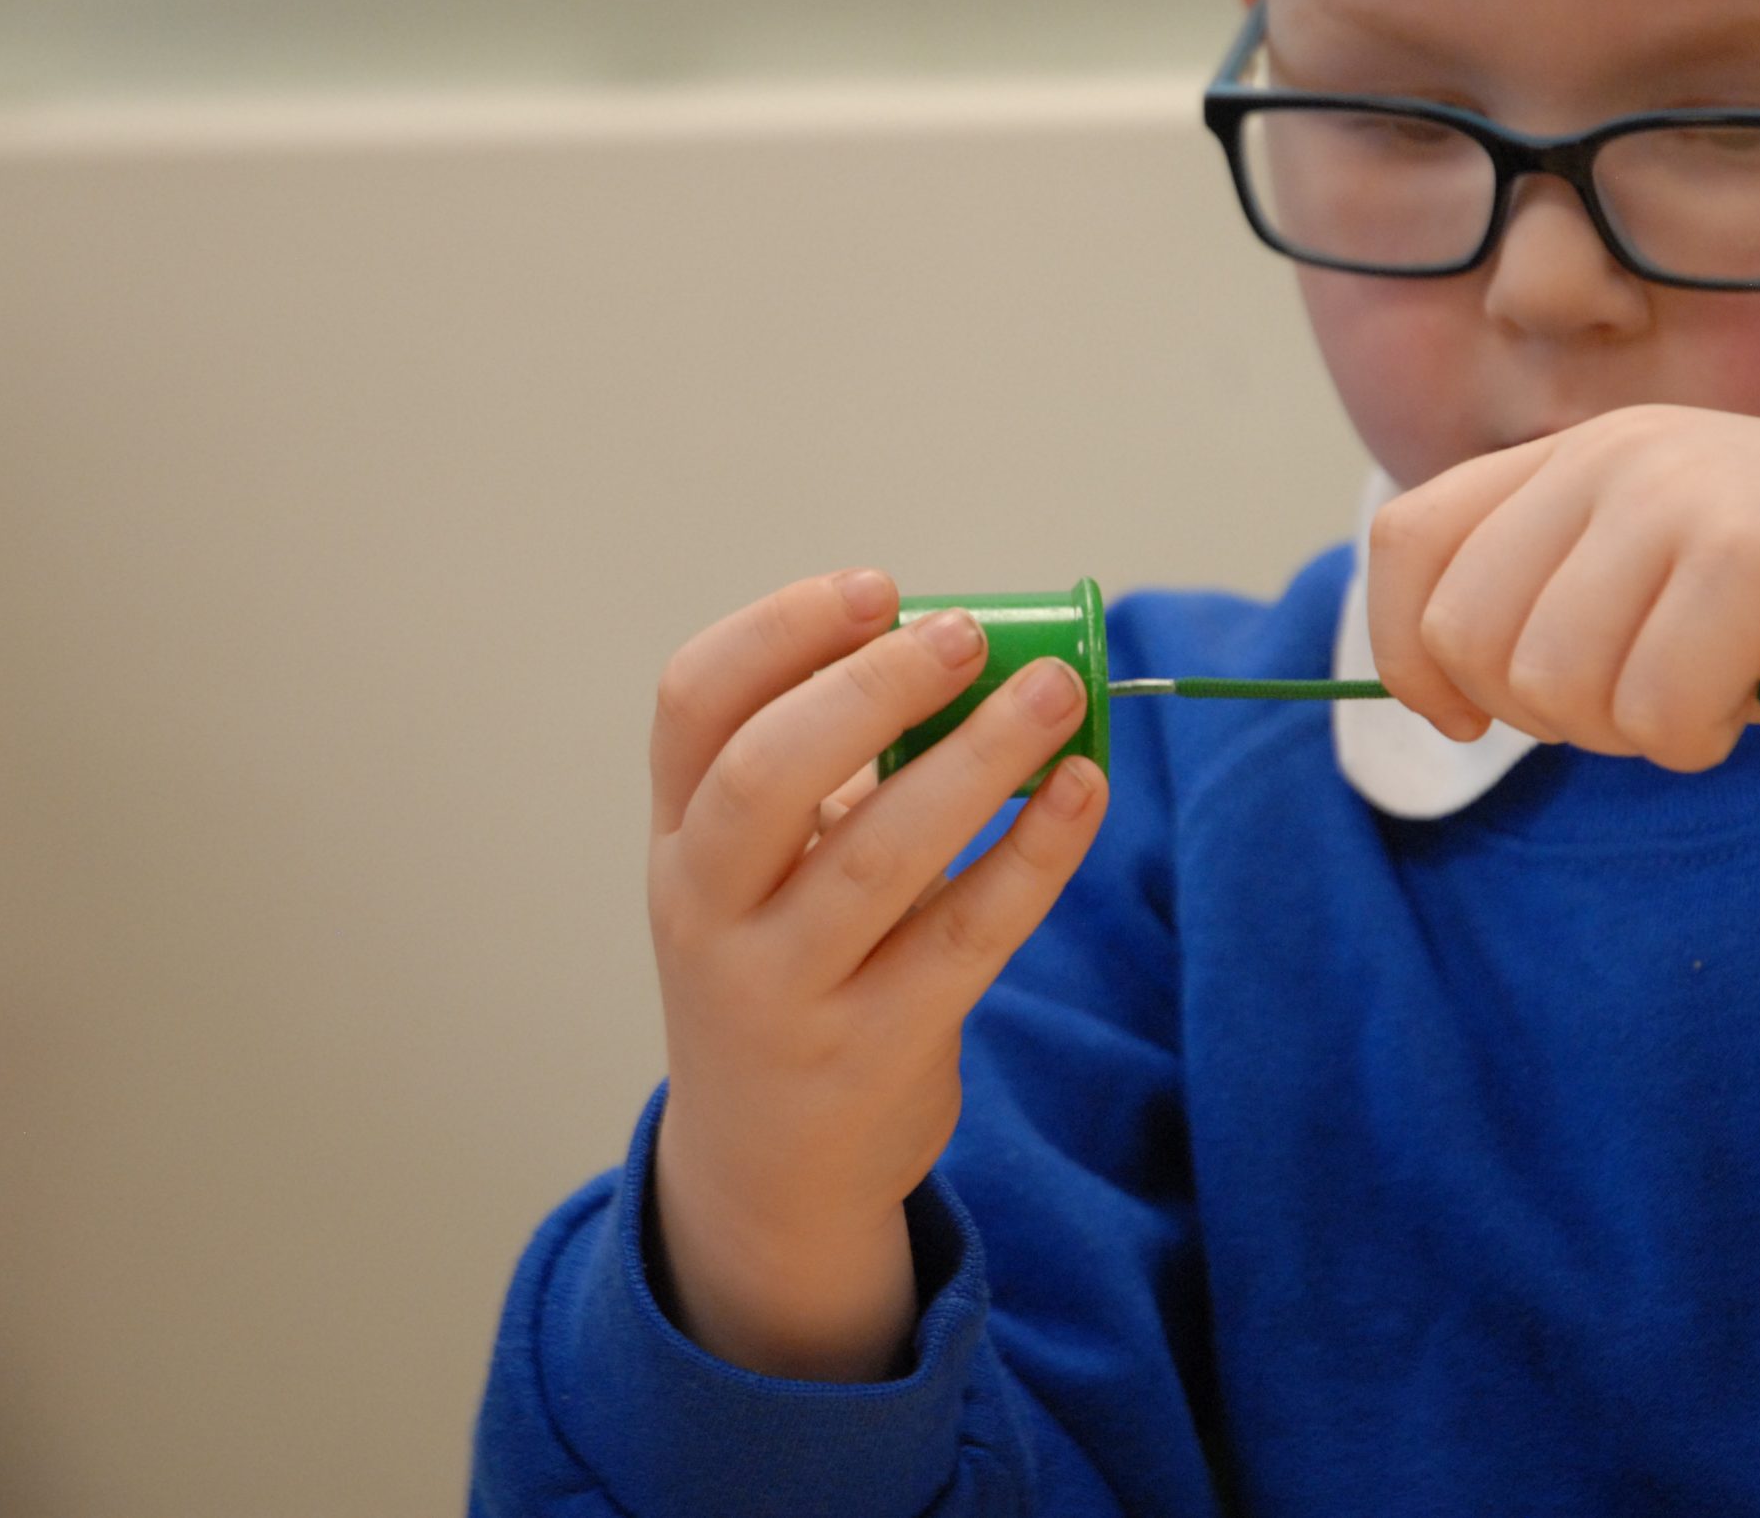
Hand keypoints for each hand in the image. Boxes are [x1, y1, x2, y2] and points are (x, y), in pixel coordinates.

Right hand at [643, 568, 1108, 1378]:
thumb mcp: (764, 874)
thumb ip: (833, 772)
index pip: (694, 707)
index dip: (780, 632)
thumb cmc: (786, 969)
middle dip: (872, 689)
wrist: (769, 1171)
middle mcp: (708, 913)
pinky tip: (1082, 790)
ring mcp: (786, 992)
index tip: (879, 590)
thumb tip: (969, 655)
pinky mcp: (878, 1051)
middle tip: (967, 636)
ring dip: (978, 759)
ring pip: (880, 858)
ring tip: (1056, 690)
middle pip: (766, 775)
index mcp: (677, 840)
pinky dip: (1033, 853)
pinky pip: (969, 935)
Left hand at [1366, 405, 1759, 771]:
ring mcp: (1679, 494)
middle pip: (1468, 633)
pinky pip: (1654, 711)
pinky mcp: (1749, 554)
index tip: (1464, 718)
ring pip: (1554, 683)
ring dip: (1626, 730)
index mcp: (1574, 457)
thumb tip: (1436, 687)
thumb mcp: (1655, 574)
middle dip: (1538, 713)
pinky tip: (1752, 701)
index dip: (1408, 652)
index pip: (1406, 542)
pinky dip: (1694, 742)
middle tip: (1640, 701)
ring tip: (1704, 691)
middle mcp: (1612, 456)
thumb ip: (1548, 598)